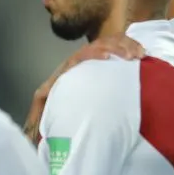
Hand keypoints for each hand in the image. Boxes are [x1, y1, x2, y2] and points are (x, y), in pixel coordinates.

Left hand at [22, 35, 144, 143]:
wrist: (56, 92)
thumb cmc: (54, 100)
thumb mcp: (44, 105)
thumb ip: (38, 113)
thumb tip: (31, 133)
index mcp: (69, 68)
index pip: (81, 56)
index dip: (94, 54)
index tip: (107, 57)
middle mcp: (82, 58)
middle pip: (100, 44)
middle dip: (117, 47)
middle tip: (132, 56)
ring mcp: (94, 55)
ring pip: (111, 42)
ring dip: (126, 45)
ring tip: (140, 54)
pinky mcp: (105, 56)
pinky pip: (118, 44)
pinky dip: (130, 45)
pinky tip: (142, 53)